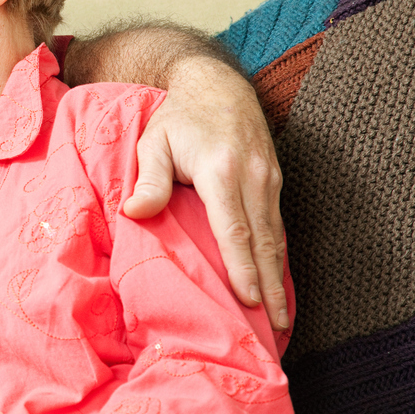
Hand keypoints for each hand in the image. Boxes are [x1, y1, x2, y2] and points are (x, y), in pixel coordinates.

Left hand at [124, 56, 288, 329]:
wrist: (217, 84)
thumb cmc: (178, 117)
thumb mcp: (155, 141)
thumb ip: (149, 179)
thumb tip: (134, 213)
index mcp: (222, 170)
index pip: (234, 228)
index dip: (242, 266)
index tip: (247, 300)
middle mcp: (254, 176)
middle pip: (263, 240)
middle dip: (269, 286)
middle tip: (275, 329)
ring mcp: (270, 178)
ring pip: (275, 236)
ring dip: (277, 276)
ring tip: (280, 317)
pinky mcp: (275, 179)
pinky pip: (277, 224)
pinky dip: (278, 254)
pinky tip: (276, 280)